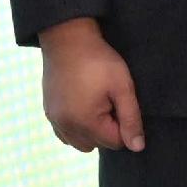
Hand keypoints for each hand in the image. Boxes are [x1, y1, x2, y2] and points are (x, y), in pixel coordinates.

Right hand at [39, 19, 144, 152]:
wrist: (66, 38)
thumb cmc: (98, 60)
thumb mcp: (122, 87)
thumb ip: (131, 119)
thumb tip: (137, 148)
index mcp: (86, 122)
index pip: (116, 142)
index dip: (124, 123)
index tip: (119, 101)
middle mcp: (66, 126)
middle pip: (98, 144)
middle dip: (108, 128)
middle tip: (108, 100)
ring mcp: (55, 120)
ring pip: (81, 143)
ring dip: (92, 131)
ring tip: (96, 104)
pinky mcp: (48, 112)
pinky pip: (65, 134)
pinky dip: (76, 128)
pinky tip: (81, 108)